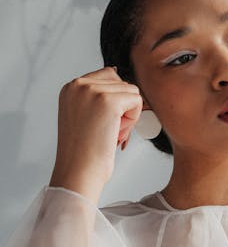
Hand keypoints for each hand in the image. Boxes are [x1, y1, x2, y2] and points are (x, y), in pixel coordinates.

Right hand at [50, 66, 142, 199]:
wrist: (78, 172)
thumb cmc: (85, 151)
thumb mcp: (83, 114)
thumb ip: (96, 94)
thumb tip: (118, 73)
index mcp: (70, 87)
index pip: (108, 76)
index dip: (114, 101)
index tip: (101, 123)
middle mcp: (78, 84)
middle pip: (121, 82)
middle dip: (122, 106)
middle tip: (107, 130)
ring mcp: (92, 91)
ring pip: (131, 91)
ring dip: (128, 114)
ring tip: (110, 133)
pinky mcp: (108, 101)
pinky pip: (138, 100)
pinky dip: (133, 119)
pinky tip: (116, 133)